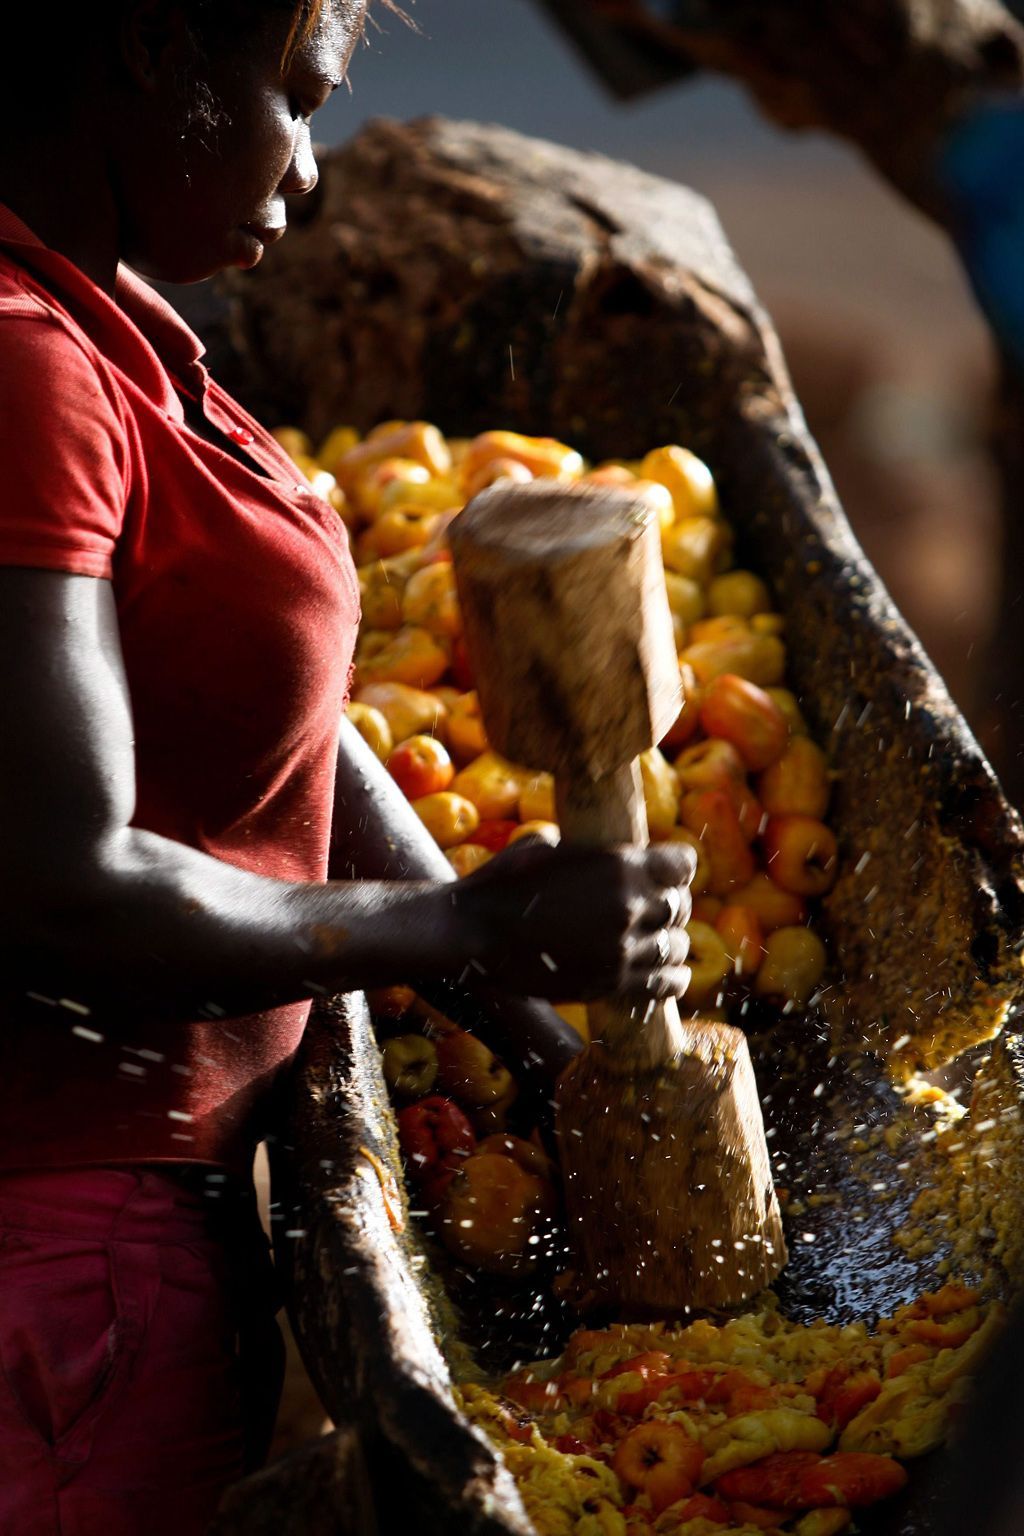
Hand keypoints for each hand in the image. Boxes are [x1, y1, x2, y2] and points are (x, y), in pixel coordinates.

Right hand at [450, 840, 694, 1001]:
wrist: (473, 933)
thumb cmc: (503, 882)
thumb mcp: (548, 845)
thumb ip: (589, 852)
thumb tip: (606, 851)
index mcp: (619, 866)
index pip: (684, 863)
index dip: (677, 866)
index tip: (670, 870)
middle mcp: (628, 908)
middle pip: (680, 906)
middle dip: (671, 903)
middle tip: (655, 906)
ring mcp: (622, 950)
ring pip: (677, 946)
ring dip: (670, 941)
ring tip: (656, 940)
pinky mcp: (610, 984)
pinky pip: (664, 983)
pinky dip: (672, 977)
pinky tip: (666, 971)